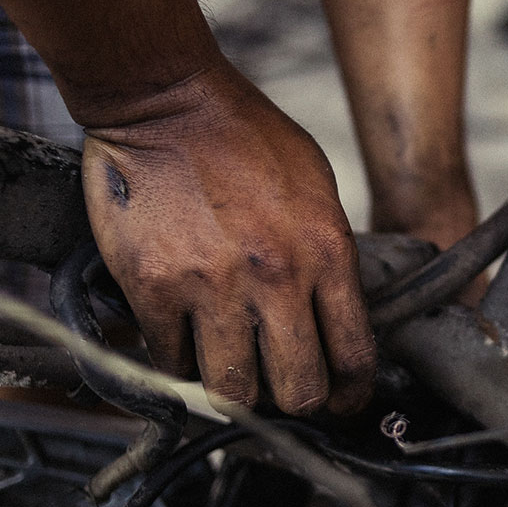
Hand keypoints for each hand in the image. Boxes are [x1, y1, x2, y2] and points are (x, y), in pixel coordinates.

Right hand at [81, 64, 374, 415]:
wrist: (168, 101)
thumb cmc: (246, 137)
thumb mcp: (317, 187)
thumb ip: (329, 253)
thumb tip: (333, 313)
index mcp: (327, 250)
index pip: (354, 354)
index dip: (351, 394)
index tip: (341, 402)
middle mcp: (275, 277)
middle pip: (298, 390)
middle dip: (296, 405)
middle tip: (285, 396)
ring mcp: (211, 285)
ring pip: (232, 391)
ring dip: (235, 393)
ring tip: (233, 375)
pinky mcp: (153, 287)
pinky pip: (170, 361)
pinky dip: (179, 364)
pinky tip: (186, 345)